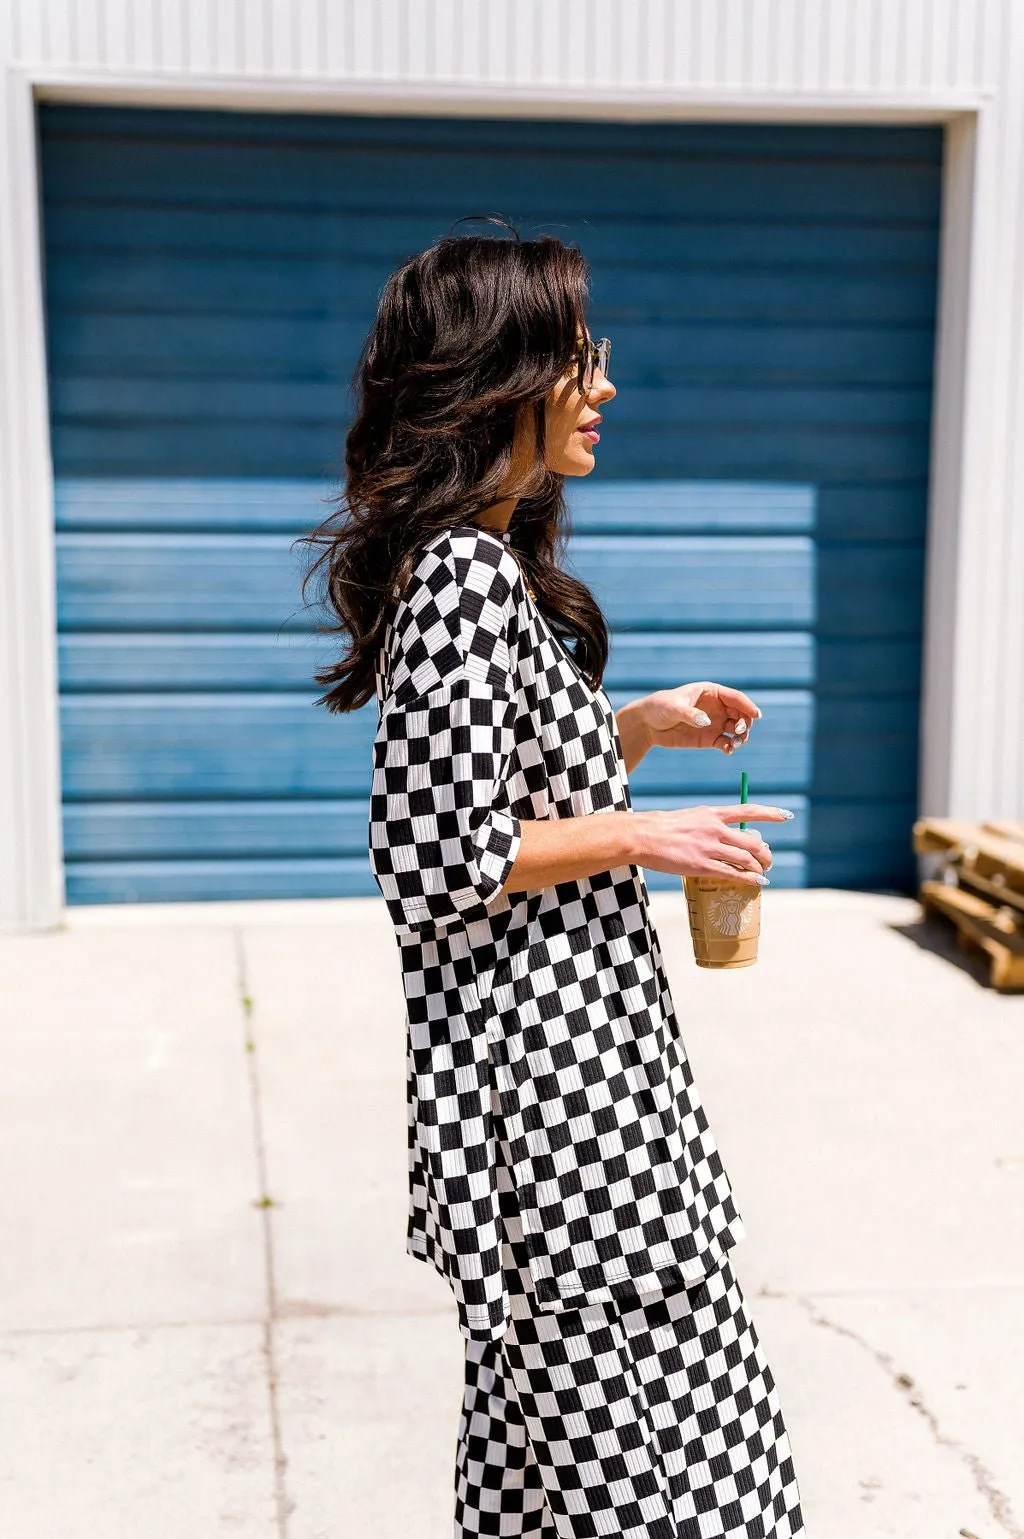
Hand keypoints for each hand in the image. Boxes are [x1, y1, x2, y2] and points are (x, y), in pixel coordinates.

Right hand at [634, 803, 793, 884]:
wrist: (643, 835)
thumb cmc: (663, 827)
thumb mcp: (692, 817)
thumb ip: (711, 825)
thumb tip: (728, 837)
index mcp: (713, 813)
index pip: (748, 811)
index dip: (771, 813)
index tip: (787, 816)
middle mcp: (715, 829)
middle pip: (753, 841)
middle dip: (765, 853)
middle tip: (768, 860)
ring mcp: (710, 847)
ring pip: (746, 859)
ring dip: (759, 868)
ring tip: (763, 874)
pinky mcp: (702, 865)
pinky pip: (733, 874)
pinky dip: (749, 879)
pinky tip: (757, 882)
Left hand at [635, 681, 761, 754]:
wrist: (648, 724)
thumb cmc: (659, 707)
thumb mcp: (673, 708)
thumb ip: (690, 714)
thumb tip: (706, 722)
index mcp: (712, 692)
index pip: (736, 698)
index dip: (748, 706)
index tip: (756, 715)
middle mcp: (718, 708)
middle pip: (741, 714)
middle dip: (745, 723)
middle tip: (738, 731)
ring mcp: (715, 723)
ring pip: (737, 730)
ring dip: (740, 737)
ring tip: (734, 743)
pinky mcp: (709, 738)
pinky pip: (726, 743)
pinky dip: (730, 747)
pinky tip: (727, 750)